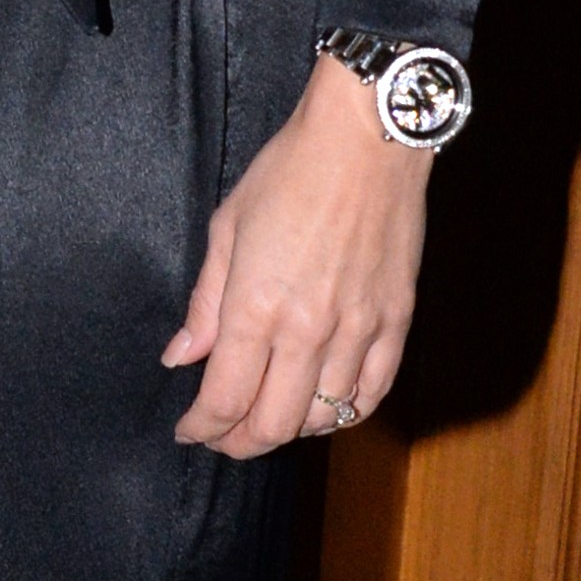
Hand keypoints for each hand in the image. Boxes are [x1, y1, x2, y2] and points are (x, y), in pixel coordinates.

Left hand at [164, 54, 428, 457]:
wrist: (368, 138)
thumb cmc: (290, 171)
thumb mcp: (227, 228)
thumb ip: (206, 303)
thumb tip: (182, 356)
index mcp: (256, 307)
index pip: (225, 400)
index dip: (202, 427)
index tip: (190, 430)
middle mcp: (308, 329)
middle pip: (272, 425)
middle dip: (239, 442)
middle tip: (222, 436)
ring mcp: (359, 329)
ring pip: (324, 417)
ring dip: (289, 430)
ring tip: (269, 419)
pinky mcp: (397, 320)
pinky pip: (373, 392)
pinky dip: (345, 413)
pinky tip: (326, 408)